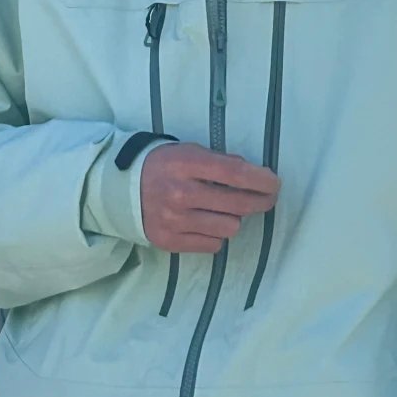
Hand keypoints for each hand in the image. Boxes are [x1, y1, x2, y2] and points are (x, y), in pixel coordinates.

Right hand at [140, 142, 279, 253]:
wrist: (121, 190)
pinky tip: (209, 223)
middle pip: (238, 204)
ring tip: (227, 210)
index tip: (274, 183)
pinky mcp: (170, 242)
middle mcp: (180, 193)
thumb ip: (219, 162)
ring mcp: (175, 220)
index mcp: (186, 164)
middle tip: (267, 198)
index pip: (234, 173)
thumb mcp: (188, 151)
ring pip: (229, 227)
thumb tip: (254, 174)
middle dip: (260, 201)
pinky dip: (216, 234)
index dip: (261, 180)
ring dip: (234, 218)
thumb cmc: (163, 166)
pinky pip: (213, 245)